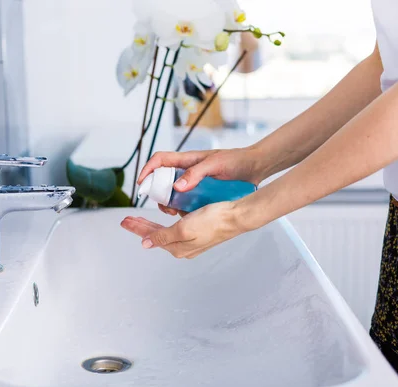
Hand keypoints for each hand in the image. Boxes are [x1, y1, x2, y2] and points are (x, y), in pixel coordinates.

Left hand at [120, 201, 248, 258]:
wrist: (236, 216)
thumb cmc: (213, 221)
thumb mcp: (183, 229)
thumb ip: (163, 236)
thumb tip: (146, 243)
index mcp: (178, 247)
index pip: (150, 237)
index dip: (137, 228)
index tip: (125, 221)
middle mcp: (184, 246)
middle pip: (156, 234)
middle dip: (141, 226)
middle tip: (127, 219)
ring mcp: (192, 239)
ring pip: (164, 230)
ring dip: (151, 224)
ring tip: (139, 218)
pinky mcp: (199, 231)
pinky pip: (176, 227)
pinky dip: (166, 221)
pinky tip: (163, 217)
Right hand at [137, 147, 264, 215]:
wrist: (256, 168)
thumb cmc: (237, 161)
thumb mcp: (215, 165)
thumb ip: (196, 173)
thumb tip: (176, 186)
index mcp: (187, 159)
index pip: (160, 160)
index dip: (148, 170)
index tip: (142, 184)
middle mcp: (188, 170)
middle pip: (163, 180)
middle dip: (158, 193)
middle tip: (162, 205)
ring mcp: (194, 182)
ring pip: (173, 193)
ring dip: (170, 203)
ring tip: (175, 212)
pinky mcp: (202, 192)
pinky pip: (186, 201)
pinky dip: (183, 208)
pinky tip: (188, 215)